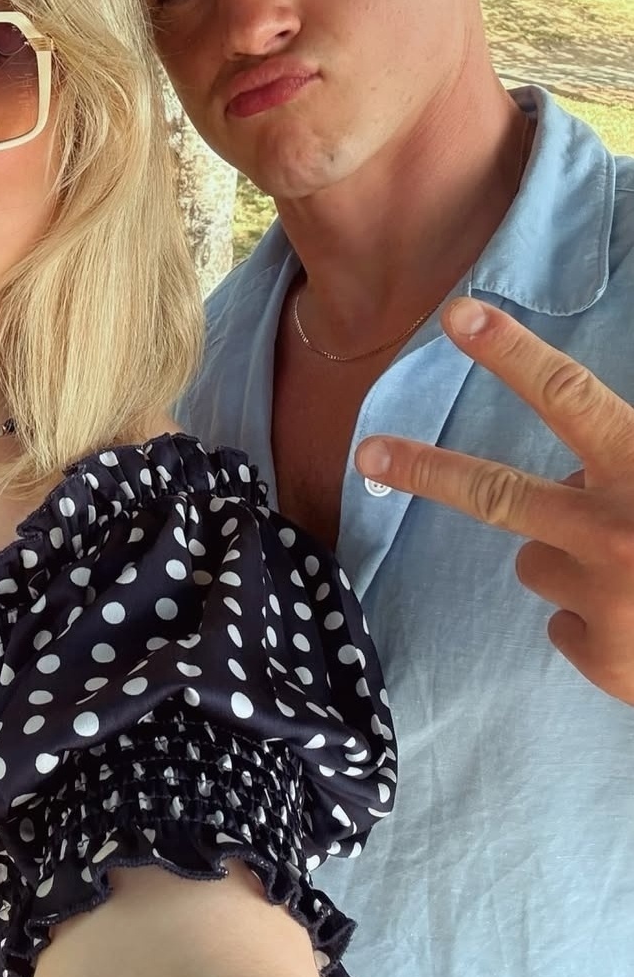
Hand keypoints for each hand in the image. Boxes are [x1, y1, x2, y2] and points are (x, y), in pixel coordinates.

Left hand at [355, 297, 633, 705]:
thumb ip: (629, 455)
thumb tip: (583, 464)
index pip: (569, 398)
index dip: (511, 354)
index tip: (455, 316)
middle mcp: (618, 531)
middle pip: (495, 493)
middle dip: (425, 470)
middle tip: (370, 452)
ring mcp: (608, 600)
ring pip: (536, 561)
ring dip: (569, 559)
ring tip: (633, 570)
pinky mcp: (609, 660)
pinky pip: (565, 625)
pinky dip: (595, 622)